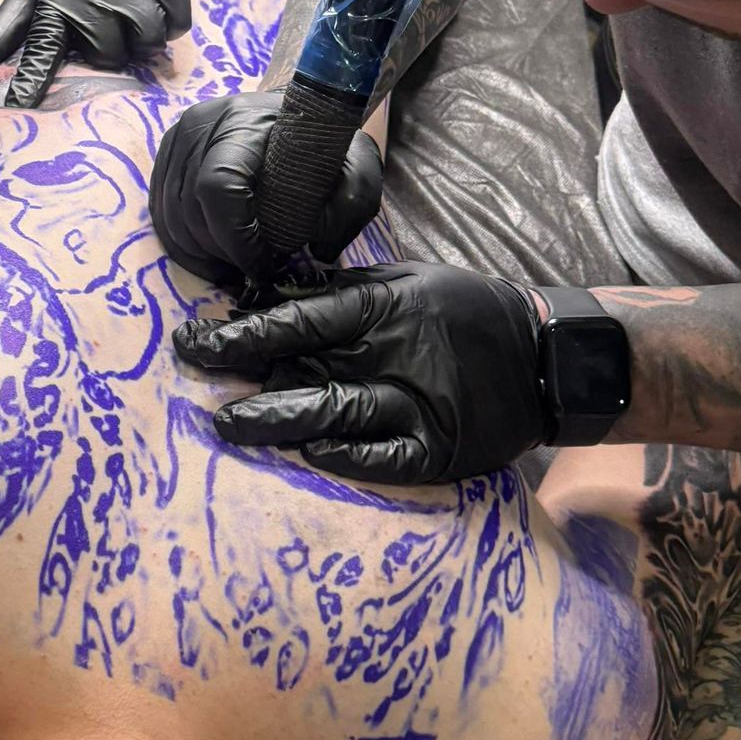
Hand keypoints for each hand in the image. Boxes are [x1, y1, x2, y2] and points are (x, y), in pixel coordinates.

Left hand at [0, 0, 192, 106]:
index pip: (45, 44)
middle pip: (108, 54)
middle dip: (104, 47)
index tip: (20, 104)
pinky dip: (167, 23)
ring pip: (147, 43)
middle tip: (101, 22)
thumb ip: (15, 18)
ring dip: (138, 38)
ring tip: (128, 11)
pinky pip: (177, 26)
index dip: (33, 78)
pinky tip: (152, 1)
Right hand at [151, 91, 385, 285]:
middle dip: (222, 252)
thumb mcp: (355, 168)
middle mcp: (201, 124)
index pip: (218, 187)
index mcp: (245, 121)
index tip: (266, 263)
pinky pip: (161, 214)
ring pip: (170, 217)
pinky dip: (184, 246)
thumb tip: (317, 248)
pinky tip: (213, 258)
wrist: (297, 110)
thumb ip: (348, 206)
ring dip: (201, 254)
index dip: (236, 239)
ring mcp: (177, 139)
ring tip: (235, 265)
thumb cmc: (323, 143)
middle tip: (254, 268)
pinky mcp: (166, 158)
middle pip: (190, 209)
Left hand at [174, 263, 543, 481]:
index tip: (195, 340)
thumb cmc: (464, 311)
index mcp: (385, 307)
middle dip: (248, 377)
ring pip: (335, 413)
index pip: (301, 318)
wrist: (546, 358)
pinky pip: (383, 458)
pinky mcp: (438, 449)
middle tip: (196, 384)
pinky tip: (308, 453)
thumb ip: (343, 290)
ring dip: (278, 421)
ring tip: (230, 427)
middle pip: (309, 368)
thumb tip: (271, 290)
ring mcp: (419, 406)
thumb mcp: (408, 281)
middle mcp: (397, 355)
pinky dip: (346, 457)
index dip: (245, 332)